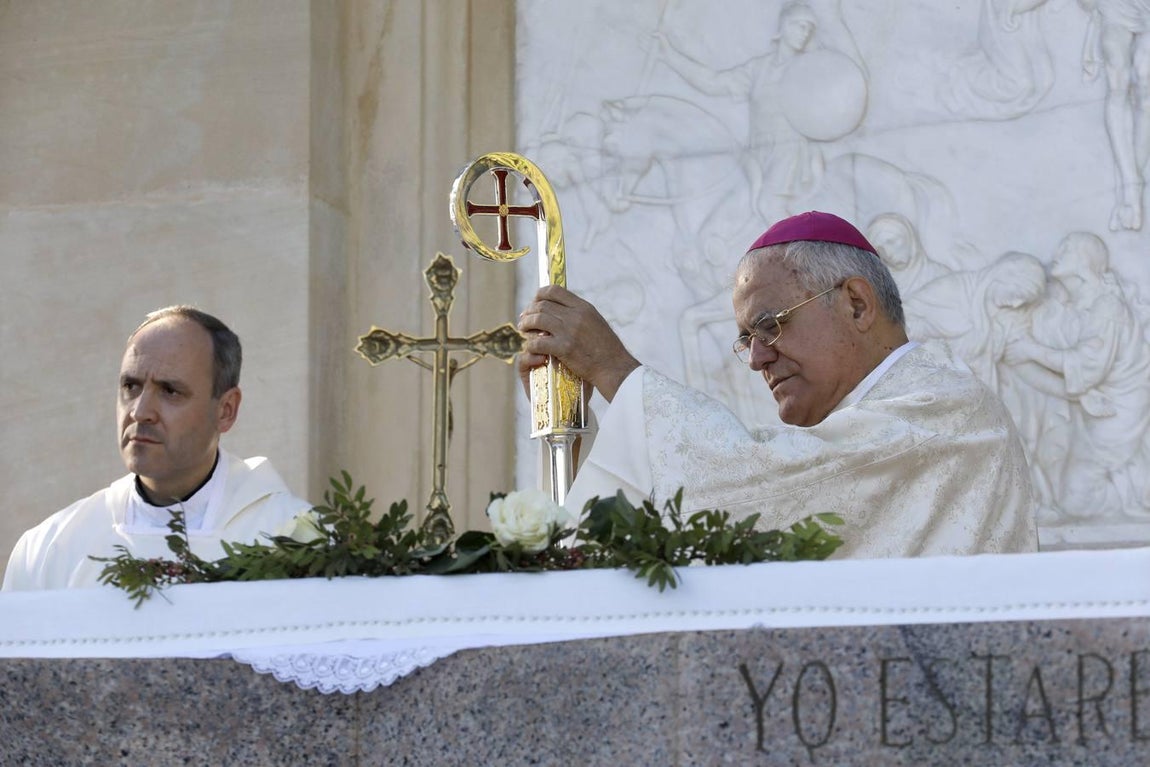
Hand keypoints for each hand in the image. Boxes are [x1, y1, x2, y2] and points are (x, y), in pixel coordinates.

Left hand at [517, 285, 640, 401]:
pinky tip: (529, 347)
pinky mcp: (564, 348)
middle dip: (529, 311)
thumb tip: (561, 310)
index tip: (534, 303)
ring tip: (523, 330)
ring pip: (538, 319)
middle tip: (524, 319)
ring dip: (526, 324)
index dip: (540, 295)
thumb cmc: (607, 349)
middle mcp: (576, 315)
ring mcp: (569, 331)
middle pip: (543, 305)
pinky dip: (530, 343)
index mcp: (584, 307)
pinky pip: (538, 342)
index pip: (555, 290)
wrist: (615, 367)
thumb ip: (579, 315)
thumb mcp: (596, 322)